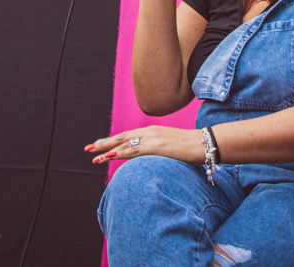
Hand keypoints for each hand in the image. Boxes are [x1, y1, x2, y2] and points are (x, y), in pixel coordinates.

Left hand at [85, 125, 203, 165]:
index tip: (101, 145)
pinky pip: (131, 151)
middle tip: (89, 148)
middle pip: (121, 137)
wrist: (204, 143)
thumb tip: (157, 160)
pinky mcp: (154, 147)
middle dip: (104, 143)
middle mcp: (148, 132)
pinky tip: (107, 157)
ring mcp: (151, 138)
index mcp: (152, 132)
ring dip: (106, 149)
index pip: (128, 136)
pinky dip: (117, 153)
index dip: (113, 140)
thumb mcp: (173, 148)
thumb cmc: (193, 148)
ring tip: (92, 154)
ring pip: (122, 143)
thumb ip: (162, 151)